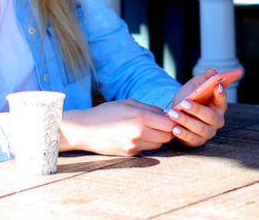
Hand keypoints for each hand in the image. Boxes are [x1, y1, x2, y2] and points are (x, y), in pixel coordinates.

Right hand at [58, 99, 176, 155]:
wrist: (85, 130)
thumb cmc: (107, 112)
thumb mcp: (129, 103)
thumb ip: (150, 109)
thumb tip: (167, 114)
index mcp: (141, 117)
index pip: (169, 124)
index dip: (172, 121)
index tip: (170, 117)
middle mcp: (140, 133)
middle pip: (167, 136)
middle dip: (168, 131)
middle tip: (162, 124)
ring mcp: (135, 145)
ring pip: (159, 145)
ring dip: (158, 138)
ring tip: (149, 130)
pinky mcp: (130, 154)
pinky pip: (147, 149)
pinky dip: (147, 143)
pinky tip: (138, 136)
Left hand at [166, 73, 227, 147]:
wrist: (176, 112)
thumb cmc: (189, 98)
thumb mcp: (195, 86)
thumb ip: (204, 78)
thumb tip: (213, 71)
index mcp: (219, 105)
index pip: (223, 99)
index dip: (220, 94)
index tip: (216, 86)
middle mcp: (217, 121)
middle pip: (210, 116)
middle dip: (197, 109)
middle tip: (184, 103)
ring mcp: (208, 133)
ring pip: (200, 128)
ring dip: (186, 120)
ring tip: (173, 113)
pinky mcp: (197, 141)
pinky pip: (192, 139)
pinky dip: (183, 134)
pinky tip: (174, 128)